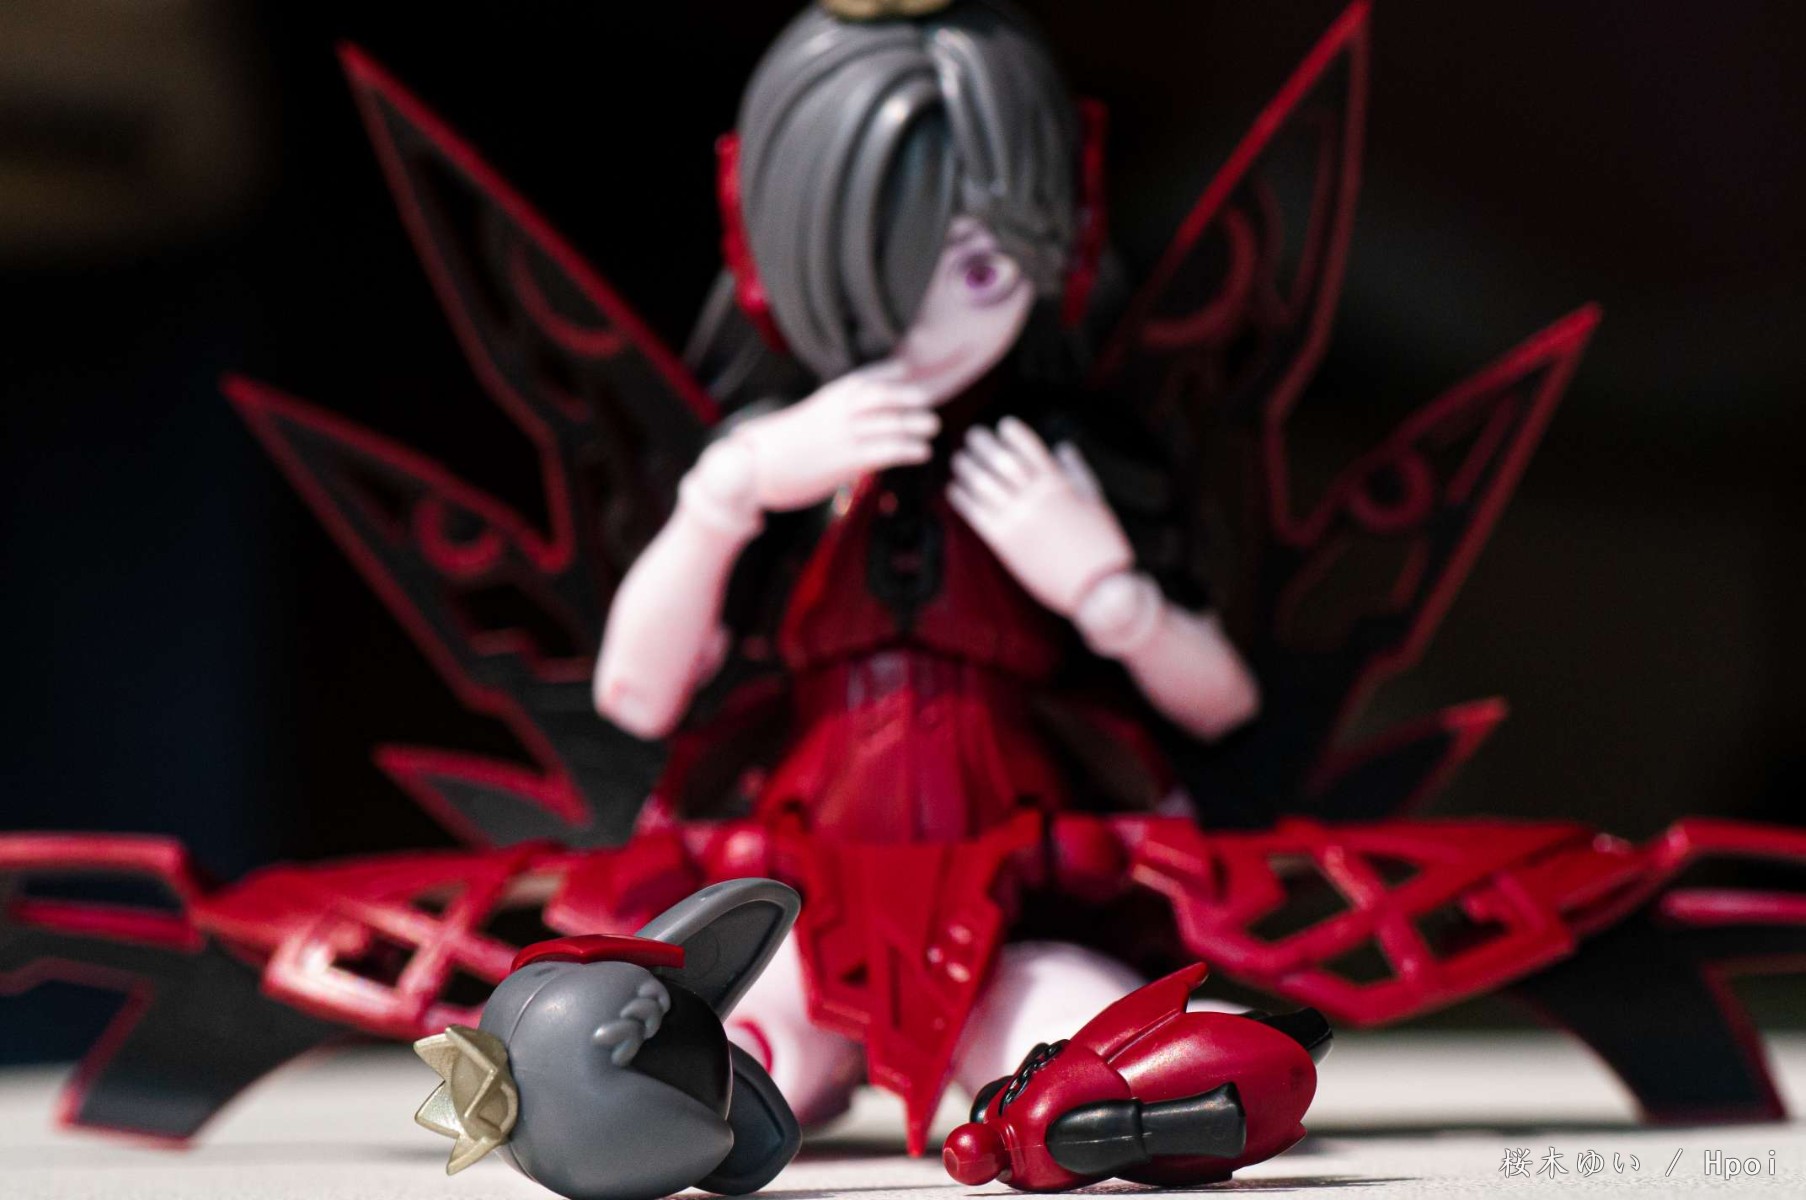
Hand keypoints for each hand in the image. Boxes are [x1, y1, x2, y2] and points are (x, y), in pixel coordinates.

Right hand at [729, 358, 940, 511]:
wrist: (751, 467)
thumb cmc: (775, 449)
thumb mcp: (804, 421)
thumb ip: (827, 417)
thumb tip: (846, 422)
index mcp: (828, 397)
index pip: (867, 377)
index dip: (891, 373)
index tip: (908, 370)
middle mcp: (839, 411)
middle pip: (885, 396)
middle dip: (910, 397)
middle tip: (928, 401)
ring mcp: (844, 434)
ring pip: (892, 422)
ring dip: (916, 423)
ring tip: (932, 427)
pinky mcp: (847, 460)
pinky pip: (888, 450)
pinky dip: (910, 449)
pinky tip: (922, 453)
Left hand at [948, 418, 1134, 615]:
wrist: (1098, 589)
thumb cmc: (1102, 546)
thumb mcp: (1096, 502)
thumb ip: (1077, 472)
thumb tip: (1062, 448)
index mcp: (1060, 486)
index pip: (1032, 449)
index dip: (1015, 434)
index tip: (1003, 425)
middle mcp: (1036, 499)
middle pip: (1002, 461)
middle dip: (984, 445)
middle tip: (973, 436)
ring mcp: (1019, 520)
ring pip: (983, 484)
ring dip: (967, 468)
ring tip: (959, 459)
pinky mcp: (1006, 544)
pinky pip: (976, 515)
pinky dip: (962, 498)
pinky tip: (954, 489)